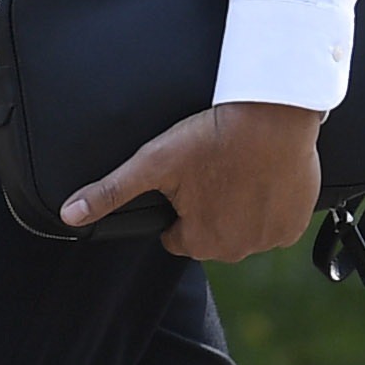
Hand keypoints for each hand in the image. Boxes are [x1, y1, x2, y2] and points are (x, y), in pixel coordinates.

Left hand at [63, 100, 323, 260]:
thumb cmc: (211, 136)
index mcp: (199, 242)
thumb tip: (69, 215)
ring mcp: (270, 239)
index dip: (179, 207)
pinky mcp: (295, 224)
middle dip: (209, 209)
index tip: (188, 179)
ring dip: (238, 208)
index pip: (177, 236)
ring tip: (236, 170)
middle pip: (211, 234)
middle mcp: (236, 250)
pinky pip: (275, 221)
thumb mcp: (153, 162)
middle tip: (212, 170)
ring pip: (243, 228)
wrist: (272, 115)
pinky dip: (268, 205)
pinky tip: (261, 177)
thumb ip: (110, 192)